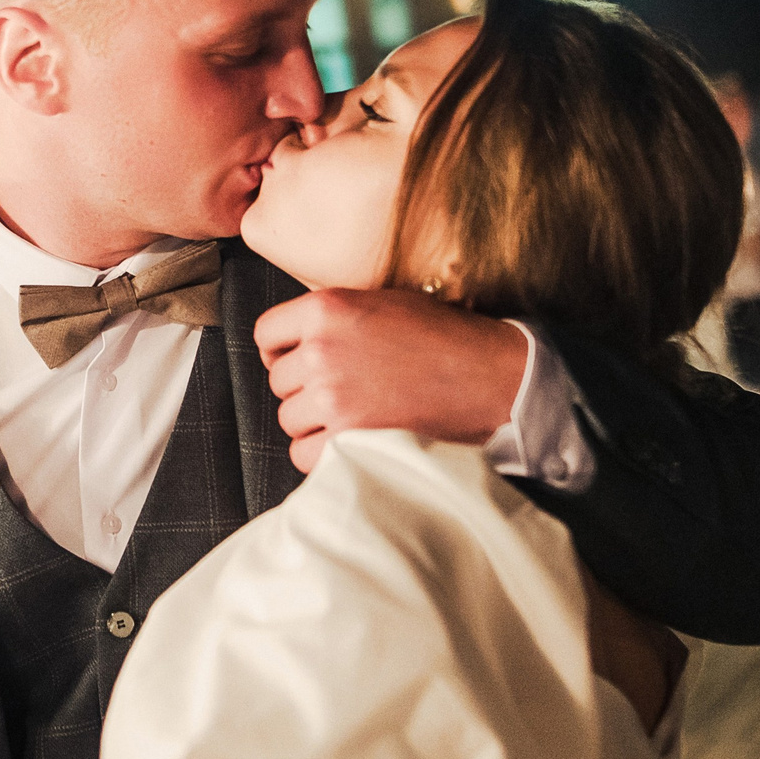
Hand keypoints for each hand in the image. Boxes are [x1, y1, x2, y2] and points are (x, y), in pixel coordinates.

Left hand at [255, 289, 528, 472]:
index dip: (282, 350)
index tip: (298, 360)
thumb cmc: (446, 338)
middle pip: (278, 380)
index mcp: (327, 308)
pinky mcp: (348, 438)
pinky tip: (349, 441)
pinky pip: (303, 454)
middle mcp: (321, 351)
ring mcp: (332, 397)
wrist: (493, 377)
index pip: (266, 334)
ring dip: (313, 422)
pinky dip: (321, 454)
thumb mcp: (385, 303)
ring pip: (288, 419)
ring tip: (351, 415)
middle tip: (342, 389)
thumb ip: (336, 317)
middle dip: (303, 387)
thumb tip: (299, 338)